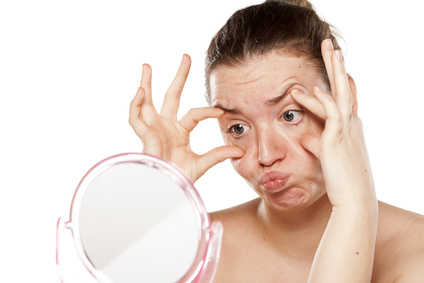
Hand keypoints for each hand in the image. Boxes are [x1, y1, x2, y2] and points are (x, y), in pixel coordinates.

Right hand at [129, 54, 243, 181]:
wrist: (167, 190)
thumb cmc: (181, 178)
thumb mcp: (202, 163)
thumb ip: (218, 154)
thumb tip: (239, 149)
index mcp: (180, 131)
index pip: (195, 114)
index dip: (207, 112)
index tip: (220, 112)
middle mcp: (166, 125)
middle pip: (172, 95)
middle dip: (179, 76)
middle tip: (186, 57)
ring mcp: (153, 128)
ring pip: (147, 101)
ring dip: (146, 83)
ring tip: (147, 65)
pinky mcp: (144, 134)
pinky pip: (135, 118)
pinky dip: (135, 105)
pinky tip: (140, 91)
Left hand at [290, 39, 375, 209]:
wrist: (353, 198)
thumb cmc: (341, 179)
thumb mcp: (326, 156)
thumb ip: (316, 142)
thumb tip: (306, 135)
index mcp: (350, 127)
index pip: (344, 97)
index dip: (339, 79)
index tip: (333, 62)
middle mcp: (351, 124)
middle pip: (344, 87)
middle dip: (337, 65)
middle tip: (331, 45)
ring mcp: (346, 130)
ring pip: (340, 93)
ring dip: (333, 70)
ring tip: (327, 50)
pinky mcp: (337, 139)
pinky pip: (330, 113)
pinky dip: (320, 100)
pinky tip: (310, 89)